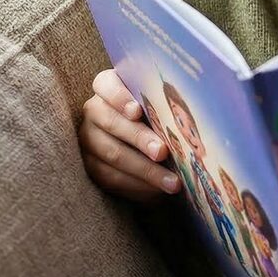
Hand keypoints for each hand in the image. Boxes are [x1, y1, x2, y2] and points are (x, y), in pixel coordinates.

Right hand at [79, 69, 178, 200]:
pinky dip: (137, 185)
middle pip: (112, 123)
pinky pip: (111, 178)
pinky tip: (158, 191)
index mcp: (107, 86)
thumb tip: (188, 115)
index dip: (119, 97)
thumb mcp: (159, 101)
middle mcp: (93, 110)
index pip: (105, 85)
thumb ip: (163, 102)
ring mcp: (88, 138)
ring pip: (112, 154)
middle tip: (163, 152)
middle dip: (140, 139)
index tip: (137, 111)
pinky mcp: (90, 165)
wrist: (146, 137)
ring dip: (145, 170)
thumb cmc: (157, 110)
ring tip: (172, 181)